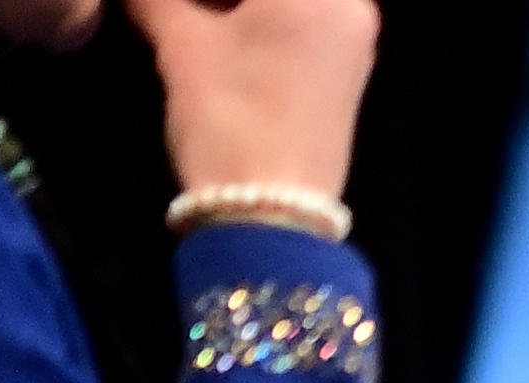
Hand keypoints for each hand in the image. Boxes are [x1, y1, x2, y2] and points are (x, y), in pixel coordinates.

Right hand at [126, 0, 376, 198]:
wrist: (271, 216)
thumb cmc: (228, 116)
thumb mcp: (181, 41)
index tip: (175, 7)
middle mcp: (350, 7)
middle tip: (177, 11)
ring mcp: (352, 39)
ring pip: (285, 3)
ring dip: (232, 5)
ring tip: (187, 15)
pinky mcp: (343, 71)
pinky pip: (299, 17)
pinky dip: (254, 14)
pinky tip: (213, 19)